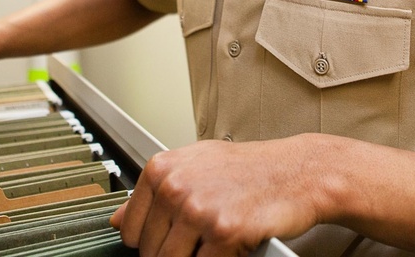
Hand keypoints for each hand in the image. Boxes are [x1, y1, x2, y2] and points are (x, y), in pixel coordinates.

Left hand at [111, 136, 323, 255]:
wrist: (298, 171)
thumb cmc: (249, 169)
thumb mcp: (195, 167)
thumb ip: (154, 193)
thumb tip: (117, 220)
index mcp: (162, 170)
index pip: (129, 230)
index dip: (150, 242)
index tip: (169, 240)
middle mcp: (175, 187)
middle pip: (150, 253)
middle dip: (175, 255)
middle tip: (203, 241)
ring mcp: (198, 209)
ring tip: (217, 241)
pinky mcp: (224, 232)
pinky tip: (233, 245)